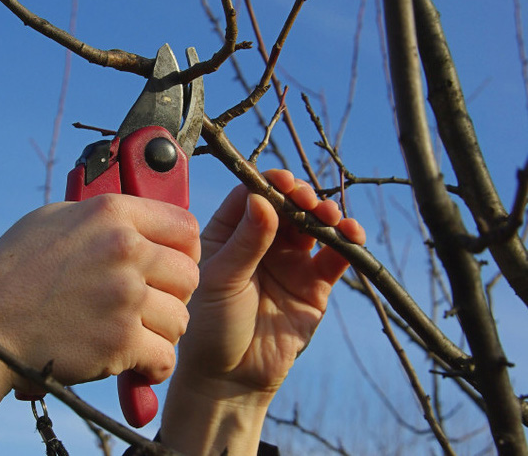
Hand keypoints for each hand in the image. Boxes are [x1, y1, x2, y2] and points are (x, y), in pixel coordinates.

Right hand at [0, 194, 199, 434]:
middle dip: (175, 295)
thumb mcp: (56, 220)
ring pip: (181, 319)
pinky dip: (153, 366)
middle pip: (190, 276)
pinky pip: (164, 358)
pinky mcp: (119, 341)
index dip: (187, 251)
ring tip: (137, 334)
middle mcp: (124, 249)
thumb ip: (104, 217)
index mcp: (112, 213)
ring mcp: (124, 296)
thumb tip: (139, 222)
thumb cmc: (13, 272)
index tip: (174, 268)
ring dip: (163, 333)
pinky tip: (136, 362)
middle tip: (151, 307)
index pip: (186, 227)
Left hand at [161, 170, 364, 454]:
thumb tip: (263, 198)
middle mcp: (261, 242)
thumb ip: (245, 242)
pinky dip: (346, 242)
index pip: (251, 196)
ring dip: (325, 214)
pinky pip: (334, 257)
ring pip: (312, 226)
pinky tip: (351, 235)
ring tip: (328, 217)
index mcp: (229, 234)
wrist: (230, 378)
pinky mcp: (314, 285)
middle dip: (301, 197)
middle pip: (287, 206)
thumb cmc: (211, 326)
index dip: (269, 185)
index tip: (283, 183)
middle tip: (306, 201)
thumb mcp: (221, 280)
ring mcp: (289, 262)